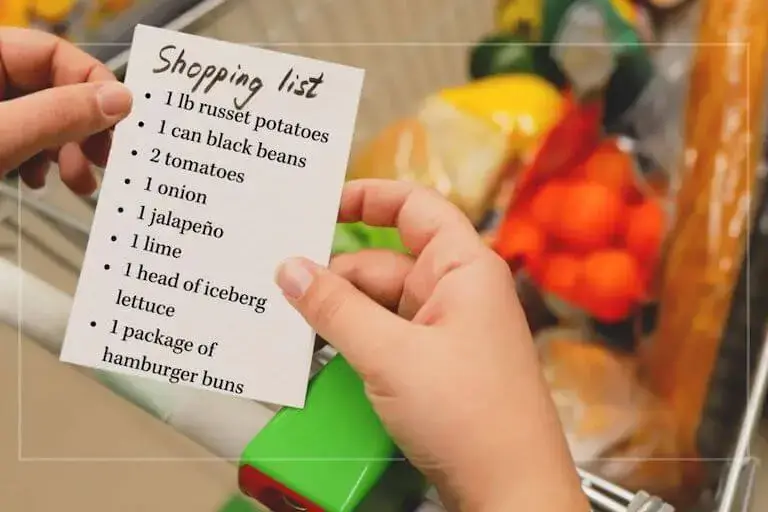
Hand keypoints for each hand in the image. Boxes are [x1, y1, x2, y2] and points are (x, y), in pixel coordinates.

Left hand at [0, 28, 132, 194]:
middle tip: (103, 160)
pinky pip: (23, 139)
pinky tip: (40, 182)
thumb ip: (59, 115)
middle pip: (52, 89)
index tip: (120, 120)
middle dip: (82, 130)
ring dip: (68, 152)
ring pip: (42, 119)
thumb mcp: (3, 137)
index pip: (53, 52)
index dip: (92, 85)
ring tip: (77, 183)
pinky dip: (40, 162)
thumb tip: (119, 99)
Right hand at [276, 179, 588, 511]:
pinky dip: (355, 341)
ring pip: (380, 303)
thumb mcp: (391, 355)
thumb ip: (335, 308)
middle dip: (335, 275)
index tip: (318, 205)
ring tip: (291, 325)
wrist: (509, 492)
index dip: (366, 197)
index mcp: (463, 268)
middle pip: (383, 262)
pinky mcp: (435, 365)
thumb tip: (290, 269)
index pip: (413, 207)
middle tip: (281, 286)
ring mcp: (446, 330)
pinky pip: (387, 336)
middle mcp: (457, 291)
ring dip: (341, 313)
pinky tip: (322, 353)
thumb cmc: (472, 416)